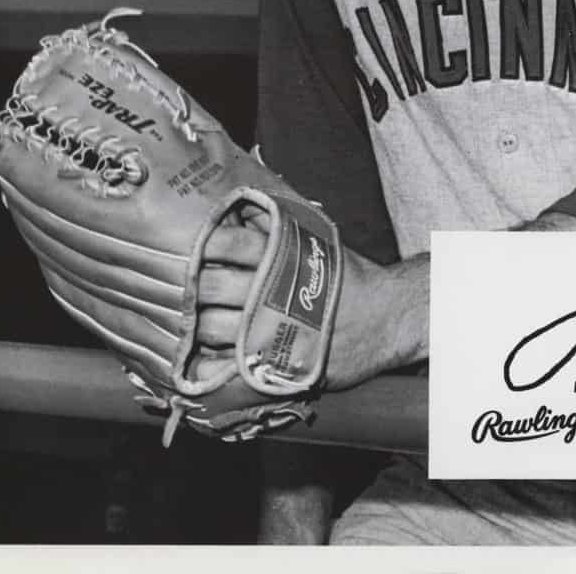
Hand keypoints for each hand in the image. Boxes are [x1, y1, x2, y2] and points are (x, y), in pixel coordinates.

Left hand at [195, 210, 428, 389]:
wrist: (387, 318)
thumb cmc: (349, 278)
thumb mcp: (317, 242)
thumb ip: (278, 227)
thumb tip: (242, 207)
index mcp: (280, 257)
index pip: (229, 242)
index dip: (206, 244)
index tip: (195, 248)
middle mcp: (270, 292)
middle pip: (211, 285)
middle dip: (194, 286)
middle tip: (189, 288)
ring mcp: (269, 331)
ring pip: (211, 327)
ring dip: (196, 325)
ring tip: (193, 321)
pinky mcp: (273, 364)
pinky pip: (223, 368)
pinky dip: (206, 363)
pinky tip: (203, 357)